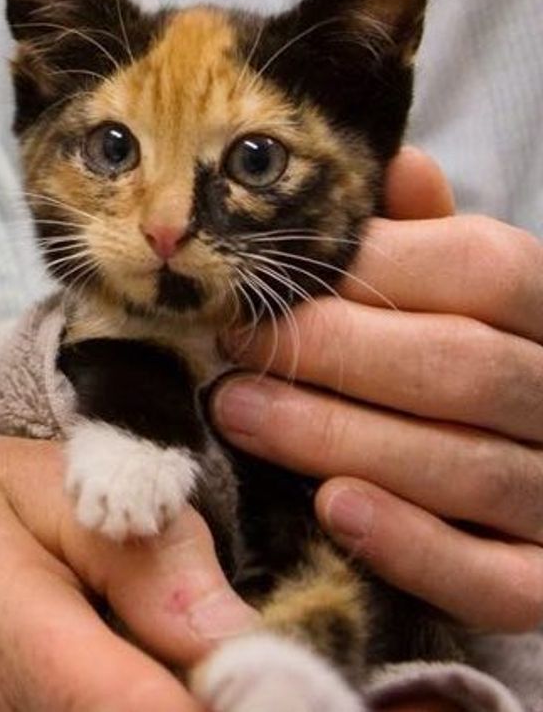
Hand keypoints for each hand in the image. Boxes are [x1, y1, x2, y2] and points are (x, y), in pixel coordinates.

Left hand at [209, 146, 542, 632]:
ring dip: (340, 438)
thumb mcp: (454, 292)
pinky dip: (414, 546)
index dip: (367, 271)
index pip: (481, 269)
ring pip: (470, 470)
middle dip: (335, 354)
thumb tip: (392, 161)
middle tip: (230, 344)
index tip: (264, 277)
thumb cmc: (456, 363)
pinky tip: (333, 508)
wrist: (518, 477)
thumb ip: (426, 240)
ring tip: (236, 411)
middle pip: (465, 369)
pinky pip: (495, 581)